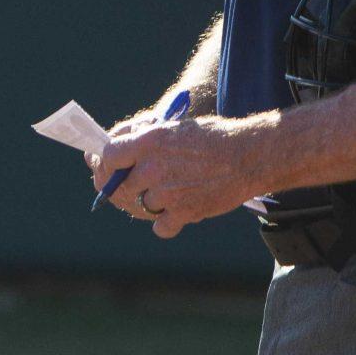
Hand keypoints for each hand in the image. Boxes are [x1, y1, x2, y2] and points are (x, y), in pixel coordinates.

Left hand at [95, 115, 276, 238]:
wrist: (252, 155)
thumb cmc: (211, 138)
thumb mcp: (170, 127)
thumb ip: (137, 140)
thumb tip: (103, 152)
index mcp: (148, 141)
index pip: (108, 155)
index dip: (105, 163)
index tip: (107, 167)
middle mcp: (153, 167)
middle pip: (117, 186)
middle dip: (119, 188)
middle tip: (128, 187)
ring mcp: (168, 192)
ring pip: (139, 206)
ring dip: (148, 203)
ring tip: (163, 194)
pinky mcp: (185, 212)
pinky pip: (160, 227)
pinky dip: (164, 223)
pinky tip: (173, 213)